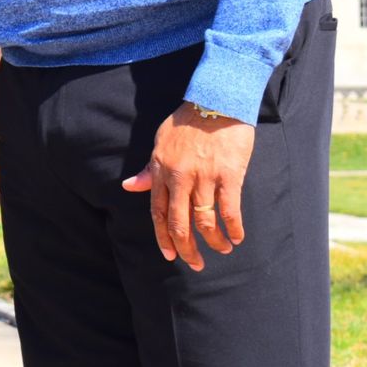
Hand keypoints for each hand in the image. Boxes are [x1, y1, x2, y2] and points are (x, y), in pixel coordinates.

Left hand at [122, 102, 255, 271]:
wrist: (215, 102)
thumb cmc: (186, 122)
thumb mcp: (160, 143)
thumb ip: (148, 169)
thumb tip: (129, 186)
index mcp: (161, 170)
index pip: (158, 211)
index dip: (163, 236)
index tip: (169, 254)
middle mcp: (180, 176)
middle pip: (179, 222)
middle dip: (186, 248)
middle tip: (195, 264)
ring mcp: (204, 176)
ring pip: (204, 220)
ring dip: (214, 241)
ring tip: (222, 249)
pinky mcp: (228, 174)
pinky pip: (229, 209)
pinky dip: (233, 227)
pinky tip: (237, 237)